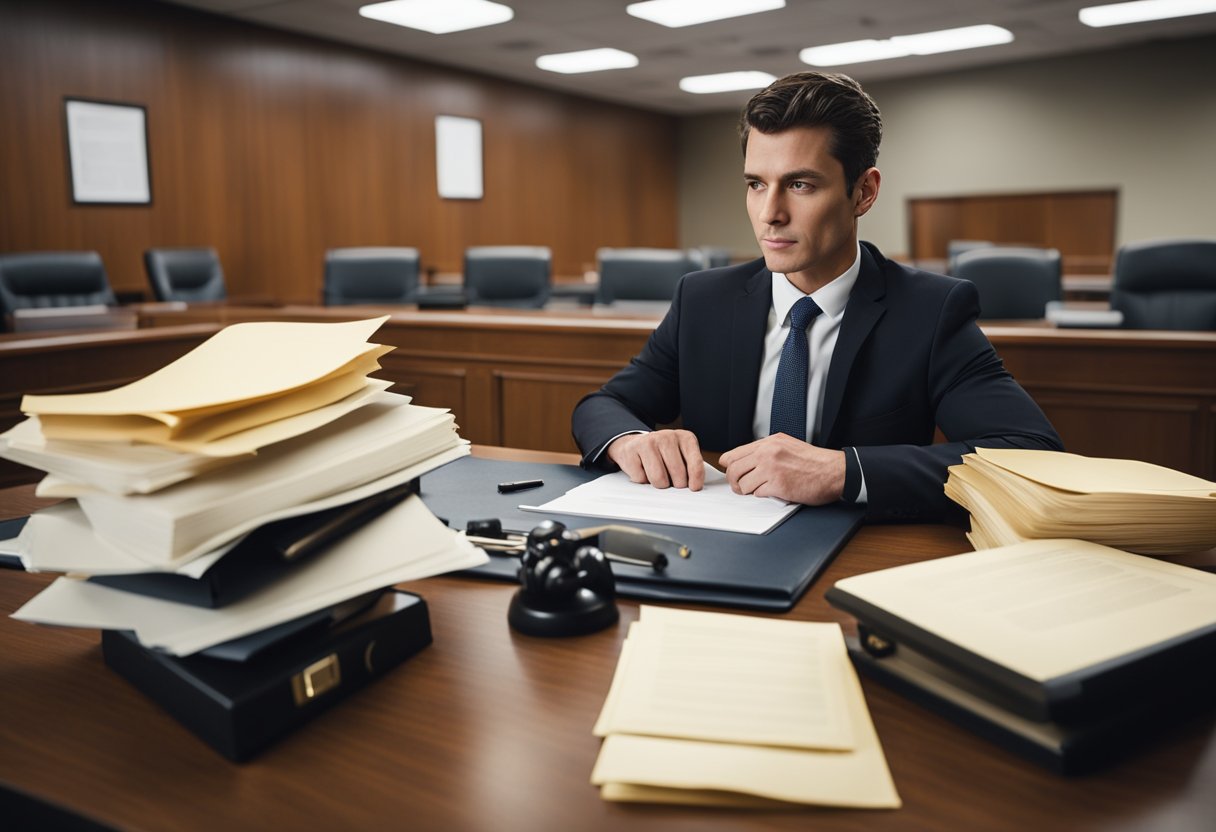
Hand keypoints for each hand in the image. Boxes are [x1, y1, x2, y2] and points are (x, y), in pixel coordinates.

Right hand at [606, 430, 704, 490]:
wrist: (635, 444)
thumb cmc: (662, 454)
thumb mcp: (682, 456)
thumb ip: (691, 469)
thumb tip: (694, 488)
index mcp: (685, 438)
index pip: (695, 463)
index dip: (696, 480)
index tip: (694, 488)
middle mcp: (667, 437)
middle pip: (678, 474)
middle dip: (675, 484)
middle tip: (671, 481)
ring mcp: (648, 442)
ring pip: (659, 479)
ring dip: (658, 484)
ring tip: (657, 476)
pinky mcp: (631, 450)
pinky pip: (641, 478)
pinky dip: (642, 480)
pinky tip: (643, 470)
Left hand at [719, 434, 844, 504]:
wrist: (833, 471)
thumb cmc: (813, 461)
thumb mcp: (787, 445)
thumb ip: (765, 450)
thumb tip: (744, 460)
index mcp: (768, 443)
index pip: (734, 454)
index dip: (729, 466)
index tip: (732, 473)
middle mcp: (767, 453)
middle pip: (733, 470)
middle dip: (734, 482)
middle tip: (740, 487)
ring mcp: (772, 469)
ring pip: (742, 484)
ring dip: (747, 490)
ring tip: (756, 490)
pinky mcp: (778, 485)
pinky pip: (757, 494)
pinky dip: (762, 495)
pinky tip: (772, 492)